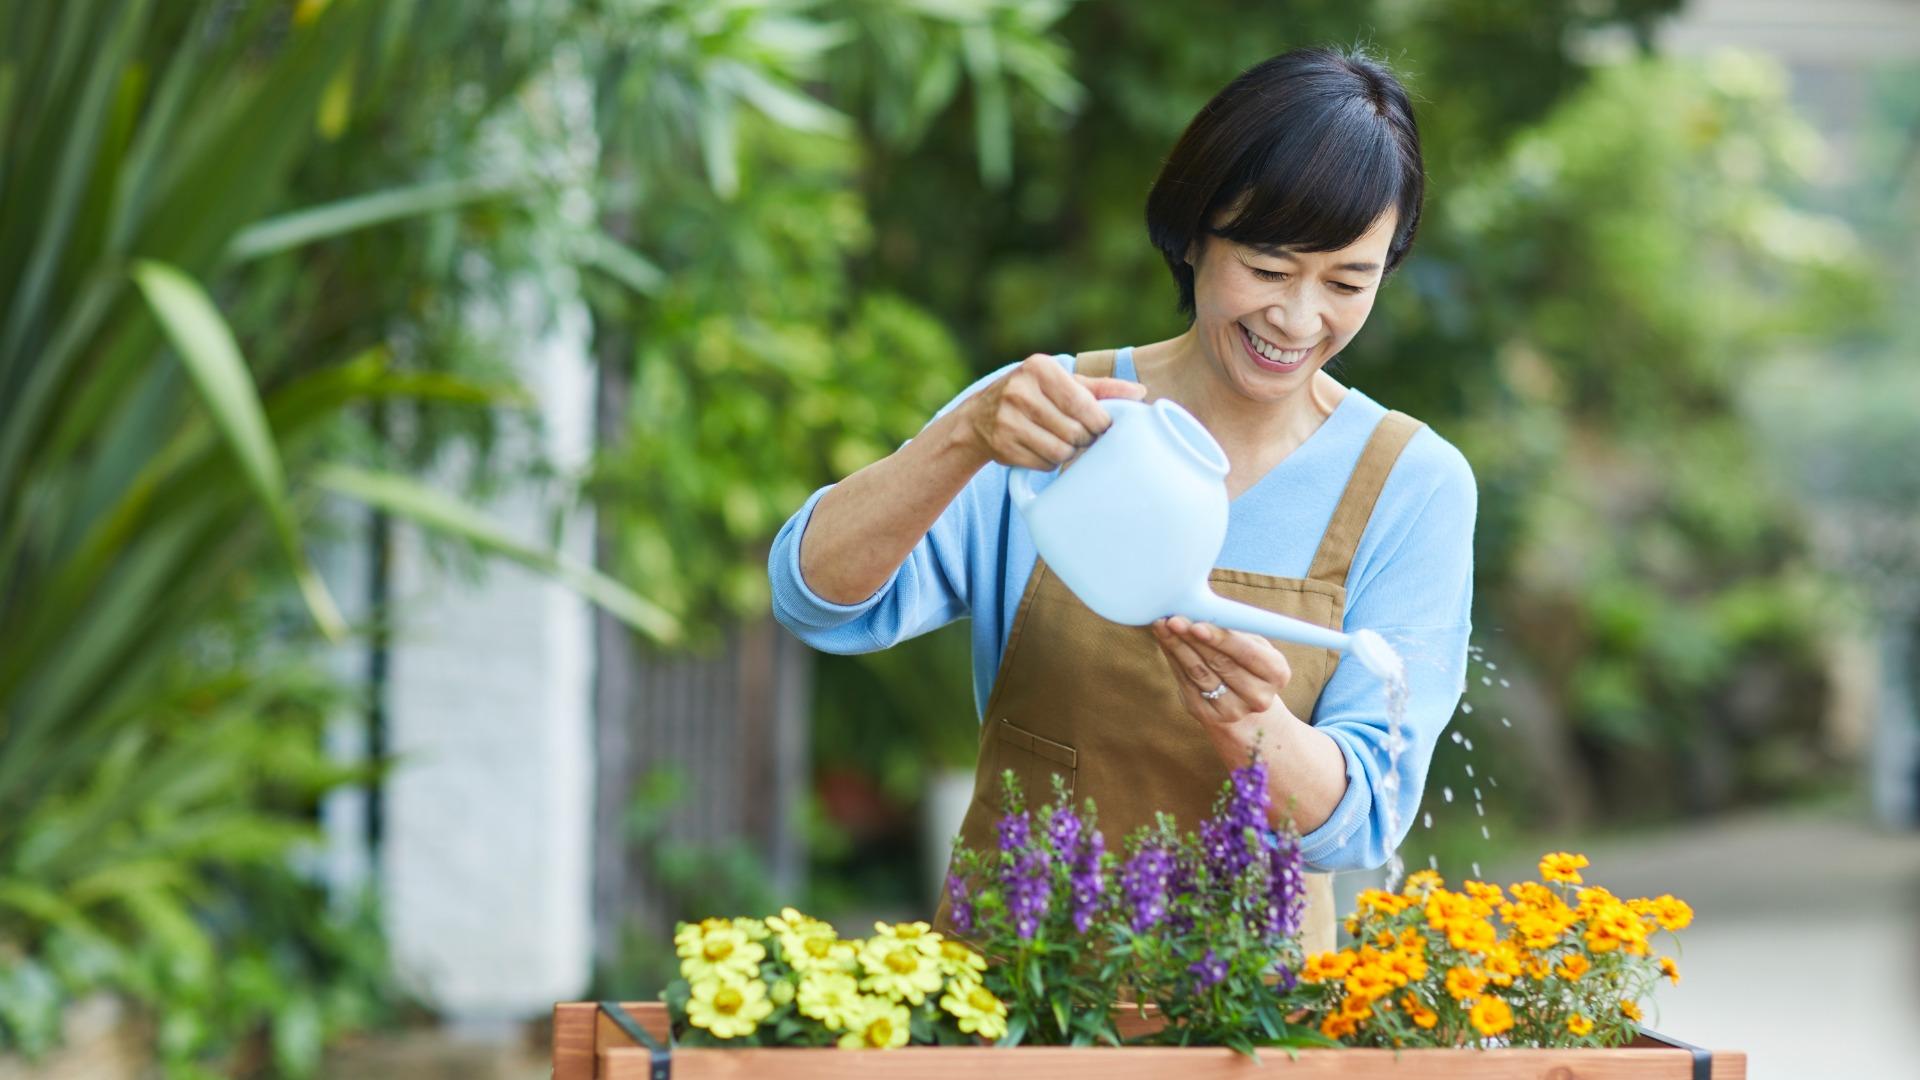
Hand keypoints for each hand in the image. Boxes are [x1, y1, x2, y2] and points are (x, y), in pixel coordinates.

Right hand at [961, 353, 1146, 469]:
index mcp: (1040, 368)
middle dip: (1085, 438)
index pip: (1084, 404)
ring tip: (1062, 441)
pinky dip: (1050, 461)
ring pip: (1061, 451)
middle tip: (1081, 435)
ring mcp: (1007, 419)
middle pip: (1075, 431)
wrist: (979, 416)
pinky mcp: (1002, 445)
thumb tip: (1139, 392)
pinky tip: (1042, 449)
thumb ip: (1101, 388)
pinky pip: (1044, 463)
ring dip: (1069, 452)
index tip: (1101, 426)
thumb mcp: (1063, 383)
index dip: (1100, 422)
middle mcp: (1020, 391)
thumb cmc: (1032, 395)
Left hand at [1151, 616, 1293, 725]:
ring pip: (1199, 673)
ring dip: (1178, 648)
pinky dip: (1174, 660)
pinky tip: (1166, 642)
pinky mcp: (1208, 716)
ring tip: (1163, 627)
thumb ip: (1232, 629)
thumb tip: (1200, 610)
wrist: (1243, 700)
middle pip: (1219, 663)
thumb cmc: (1245, 659)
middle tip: (1173, 620)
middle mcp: (1259, 697)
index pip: (1246, 653)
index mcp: (1277, 673)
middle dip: (1193, 639)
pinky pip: (1186, 684)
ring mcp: (1234, 710)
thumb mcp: (1251, 643)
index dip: (1219, 638)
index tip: (1196, 625)